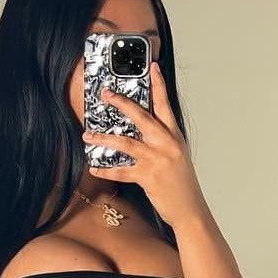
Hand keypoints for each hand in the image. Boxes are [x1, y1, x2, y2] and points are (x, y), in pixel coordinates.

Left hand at [82, 61, 206, 228]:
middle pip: (141, 117)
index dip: (159, 85)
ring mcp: (157, 160)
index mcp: (174, 137)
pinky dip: (106, 171)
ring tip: (88, 134)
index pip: (165, 105)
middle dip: (121, 103)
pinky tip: (94, 169)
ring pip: (126, 143)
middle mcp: (166, 145)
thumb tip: (144, 133)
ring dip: (104, 138)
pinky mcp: (148, 177)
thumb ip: (163, 143)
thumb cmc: (182, 185)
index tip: (152, 67)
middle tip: (106, 94)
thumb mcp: (177, 158)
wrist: (190, 210)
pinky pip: (122, 171)